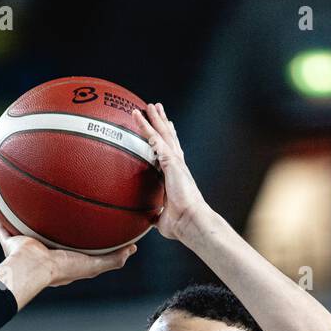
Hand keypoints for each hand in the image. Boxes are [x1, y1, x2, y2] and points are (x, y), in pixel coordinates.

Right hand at [0, 209, 136, 306]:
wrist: (34, 267)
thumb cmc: (63, 268)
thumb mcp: (93, 265)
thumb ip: (113, 259)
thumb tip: (132, 249)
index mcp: (59, 258)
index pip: (68, 245)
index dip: (73, 234)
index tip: (81, 220)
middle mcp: (41, 251)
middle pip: (46, 233)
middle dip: (49, 221)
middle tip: (56, 204)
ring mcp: (24, 245)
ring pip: (23, 227)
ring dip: (24, 214)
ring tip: (28, 196)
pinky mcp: (9, 239)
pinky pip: (1, 224)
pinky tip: (0, 196)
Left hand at [131, 102, 210, 241]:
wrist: (190, 221)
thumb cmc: (181, 224)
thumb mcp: (163, 219)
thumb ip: (156, 215)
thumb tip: (150, 220)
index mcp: (176, 176)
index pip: (170, 154)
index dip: (166, 141)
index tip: (164, 130)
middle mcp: (178, 166)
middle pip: (168, 138)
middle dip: (162, 122)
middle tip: (156, 108)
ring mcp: (176, 163)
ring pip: (163, 135)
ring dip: (155, 119)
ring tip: (149, 105)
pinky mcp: (172, 163)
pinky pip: (156, 141)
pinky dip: (147, 129)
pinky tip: (139, 118)